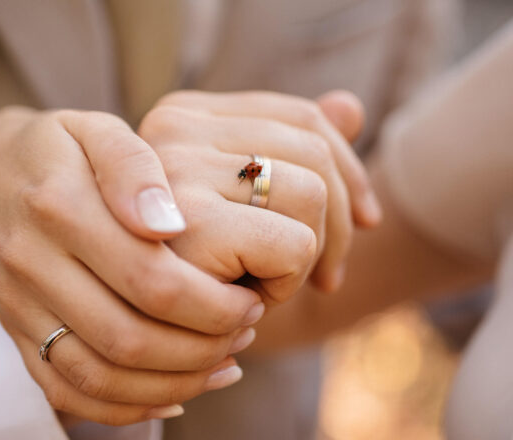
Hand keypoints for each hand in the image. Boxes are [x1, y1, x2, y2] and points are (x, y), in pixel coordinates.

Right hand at [0, 107, 263, 424]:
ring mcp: (20, 306)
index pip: (149, 279)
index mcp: (59, 208)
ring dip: (173, 382)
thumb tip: (169, 223)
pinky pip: (66, 391)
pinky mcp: (16, 333)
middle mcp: (32, 265)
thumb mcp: (96, 129)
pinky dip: (125, 407)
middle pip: (128, 338)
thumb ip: (134, 169)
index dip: (213, 302)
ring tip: (223, 362)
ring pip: (100, 376)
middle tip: (246, 329)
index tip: (252, 296)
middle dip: (203, 346)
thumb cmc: (57, 148)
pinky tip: (175, 394)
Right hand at [140, 90, 378, 296]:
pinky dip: (288, 284)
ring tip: (265, 285)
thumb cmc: (200, 271)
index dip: (349, 170)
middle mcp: (171, 128)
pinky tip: (248, 303)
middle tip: (323, 276)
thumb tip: (351, 106)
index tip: (366, 221)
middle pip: (314, 148)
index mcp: (182, 116)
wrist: (145, 334)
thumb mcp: (253, 208)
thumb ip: (295, 154)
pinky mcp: (187, 221)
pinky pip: (294, 244)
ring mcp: (173, 170)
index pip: (300, 118)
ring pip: (312, 193)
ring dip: (308, 257)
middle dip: (339, 222)